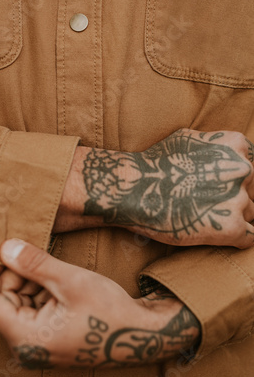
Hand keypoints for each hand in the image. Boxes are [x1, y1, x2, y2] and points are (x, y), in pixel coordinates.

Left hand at [0, 239, 199, 368]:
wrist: (142, 335)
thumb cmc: (110, 311)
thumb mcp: (70, 280)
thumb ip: (34, 263)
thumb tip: (5, 246)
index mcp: (27, 338)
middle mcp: (27, 345)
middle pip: (3, 300)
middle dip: (13, 272)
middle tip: (27, 246)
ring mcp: (39, 342)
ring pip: (18, 302)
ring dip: (28, 279)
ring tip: (47, 261)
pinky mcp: (49, 336)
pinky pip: (32, 308)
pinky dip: (39, 288)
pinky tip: (54, 275)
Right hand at [80, 129, 253, 247]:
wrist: (135, 187)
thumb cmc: (155, 162)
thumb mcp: (189, 138)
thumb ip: (216, 145)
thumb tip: (231, 153)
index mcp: (235, 146)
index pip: (252, 166)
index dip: (236, 178)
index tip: (222, 186)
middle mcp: (243, 170)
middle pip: (253, 190)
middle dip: (235, 197)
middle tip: (211, 202)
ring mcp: (238, 199)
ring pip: (252, 213)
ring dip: (233, 217)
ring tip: (206, 217)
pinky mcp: (231, 228)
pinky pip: (250, 238)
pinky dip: (235, 238)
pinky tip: (216, 233)